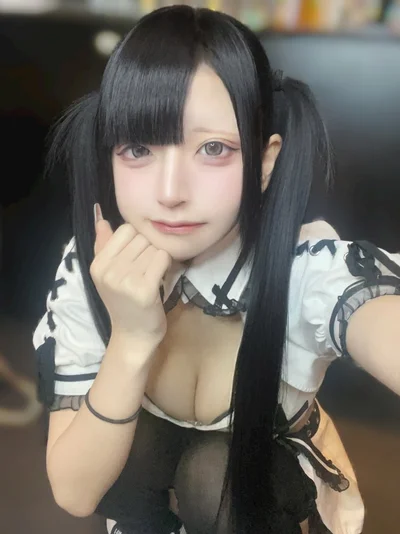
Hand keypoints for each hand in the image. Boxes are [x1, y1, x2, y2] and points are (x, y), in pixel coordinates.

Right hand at [90, 204, 170, 348]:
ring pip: (154, 247)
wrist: (133, 335)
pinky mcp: (145, 290)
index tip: (138, 258)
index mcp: (98, 264)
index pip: (125, 229)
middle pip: (141, 237)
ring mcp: (125, 281)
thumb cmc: (124, 302)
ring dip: (159, 258)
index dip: (137, 240)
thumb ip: (104, 246)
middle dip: (149, 249)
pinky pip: (162, 258)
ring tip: (153, 275)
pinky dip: (166, 266)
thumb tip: (102, 220)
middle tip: (147, 269)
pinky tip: (161, 279)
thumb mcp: (108, 274)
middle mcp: (108, 271)